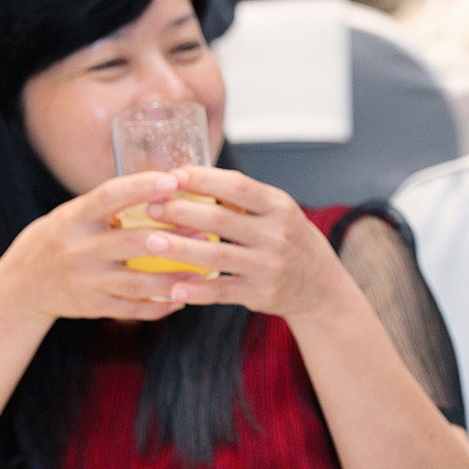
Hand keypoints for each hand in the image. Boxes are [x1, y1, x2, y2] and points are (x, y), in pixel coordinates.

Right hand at [0, 170, 197, 324]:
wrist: (20, 285)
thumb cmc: (59, 239)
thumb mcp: (72, 214)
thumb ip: (108, 205)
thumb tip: (164, 185)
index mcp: (74, 218)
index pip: (110, 196)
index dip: (143, 187)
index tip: (174, 180)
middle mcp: (77, 248)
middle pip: (131, 242)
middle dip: (171, 239)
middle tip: (204, 233)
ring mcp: (84, 280)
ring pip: (137, 282)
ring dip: (173, 279)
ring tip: (203, 273)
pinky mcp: (91, 307)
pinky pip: (131, 308)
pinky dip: (159, 305)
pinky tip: (182, 298)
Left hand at [144, 167, 355, 319]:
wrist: (320, 285)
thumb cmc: (287, 239)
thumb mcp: (276, 211)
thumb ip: (241, 198)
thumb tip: (186, 177)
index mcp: (278, 206)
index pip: (237, 186)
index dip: (202, 179)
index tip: (171, 175)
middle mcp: (277, 235)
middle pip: (220, 220)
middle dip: (181, 212)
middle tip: (149, 207)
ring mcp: (270, 266)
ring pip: (217, 256)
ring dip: (180, 249)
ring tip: (151, 242)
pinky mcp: (262, 294)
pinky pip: (223, 291)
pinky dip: (197, 290)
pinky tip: (174, 287)